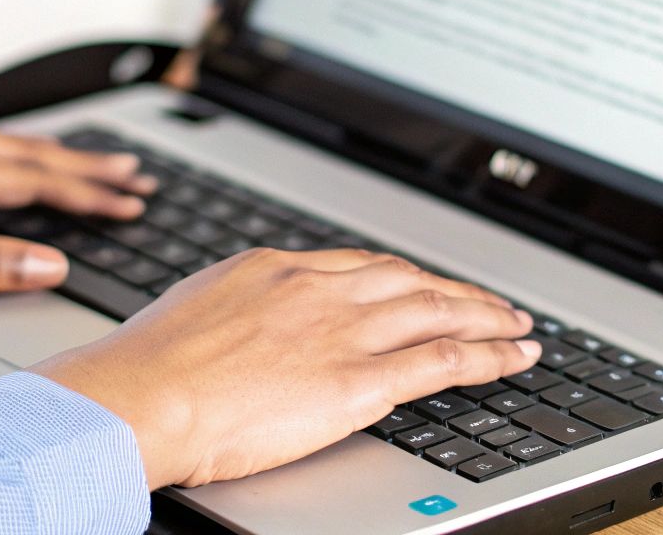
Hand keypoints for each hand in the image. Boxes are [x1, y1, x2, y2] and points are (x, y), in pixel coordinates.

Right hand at [35, 248, 539, 488]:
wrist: (143, 395)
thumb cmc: (149, 366)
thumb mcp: (196, 311)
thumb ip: (238, 311)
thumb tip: (246, 324)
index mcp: (277, 269)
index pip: (361, 267)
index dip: (404, 278)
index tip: (424, 285)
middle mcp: (320, 290)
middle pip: (410, 281)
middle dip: (458, 292)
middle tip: (493, 303)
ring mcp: (344, 332)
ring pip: (439, 312)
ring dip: (488, 318)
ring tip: (519, 327)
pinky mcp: (361, 380)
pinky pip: (444, 361)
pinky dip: (489, 356)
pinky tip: (514, 358)